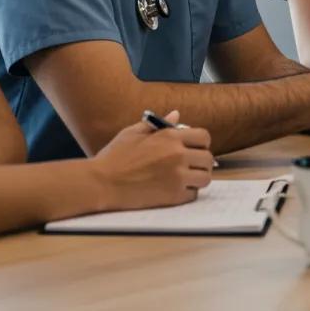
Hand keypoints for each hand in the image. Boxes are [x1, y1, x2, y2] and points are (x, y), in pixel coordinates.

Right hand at [91, 110, 213, 211]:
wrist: (101, 182)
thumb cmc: (114, 156)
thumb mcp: (134, 132)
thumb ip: (159, 123)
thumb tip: (176, 114)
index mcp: (170, 136)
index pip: (204, 137)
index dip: (201, 143)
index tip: (194, 149)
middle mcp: (178, 155)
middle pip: (208, 158)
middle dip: (201, 162)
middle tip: (191, 166)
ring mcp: (177, 176)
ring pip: (205, 178)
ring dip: (198, 178)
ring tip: (186, 179)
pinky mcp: (172, 196)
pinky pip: (193, 194)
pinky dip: (188, 193)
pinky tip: (176, 190)